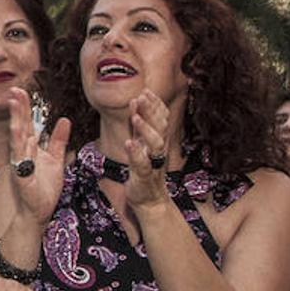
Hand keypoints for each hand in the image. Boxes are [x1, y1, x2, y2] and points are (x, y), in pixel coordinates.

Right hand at [6, 88, 69, 226]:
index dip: (24, 108)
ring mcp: (20, 163)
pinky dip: (21, 145)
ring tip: (14, 104)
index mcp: (30, 148)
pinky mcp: (22, 176)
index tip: (21, 91)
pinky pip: (21, 158)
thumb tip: (64, 120)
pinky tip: (21, 132)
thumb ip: (58, 140)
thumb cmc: (44, 188)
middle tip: (15, 90)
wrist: (38, 211)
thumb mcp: (56, 159)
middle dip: (18, 108)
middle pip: (20, 126)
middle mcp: (22, 152)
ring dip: (16, 120)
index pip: (26, 123)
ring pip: (17, 138)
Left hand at [125, 89, 171, 208]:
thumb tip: (135, 101)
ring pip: (155, 144)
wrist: (149, 200)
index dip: (155, 105)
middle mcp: (158, 150)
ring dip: (146, 129)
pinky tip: (129, 143)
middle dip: (151, 111)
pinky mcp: (144, 176)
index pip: (160, 119)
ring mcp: (153, 163)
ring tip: (135, 116)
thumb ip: (138, 124)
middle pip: (159, 127)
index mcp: (157, 141)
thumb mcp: (141, 143)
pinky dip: (137, 153)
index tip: (146, 91)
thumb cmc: (144, 169)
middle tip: (141, 96)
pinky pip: (142, 164)